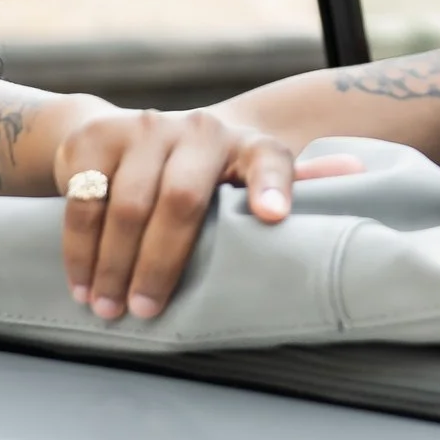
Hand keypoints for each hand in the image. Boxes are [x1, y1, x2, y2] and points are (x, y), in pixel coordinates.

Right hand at [51, 104, 361, 322]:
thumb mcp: (243, 178)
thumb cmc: (199, 172)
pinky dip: (80, 250)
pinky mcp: (96, 137)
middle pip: (181, 199)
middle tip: (147, 311)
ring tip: (109, 308)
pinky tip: (83, 284)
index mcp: (244, 144)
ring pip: (126, 203)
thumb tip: (359, 179)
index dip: (272, 186)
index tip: (273, 217)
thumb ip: (294, 185)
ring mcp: (144, 128)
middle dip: (162, 262)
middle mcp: (198, 129)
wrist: (119, 133)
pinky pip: (84, 200)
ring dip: (114, 264)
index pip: (268, 160)